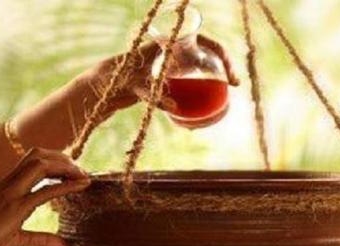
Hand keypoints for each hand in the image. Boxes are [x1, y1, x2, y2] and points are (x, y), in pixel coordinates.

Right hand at [0, 148, 88, 245]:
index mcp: (7, 187)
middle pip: (37, 156)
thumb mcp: (20, 239)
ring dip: (66, 167)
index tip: (74, 171)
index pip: (32, 161)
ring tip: (84, 176)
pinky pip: (44, 191)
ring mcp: (10, 193)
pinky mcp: (14, 207)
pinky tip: (83, 185)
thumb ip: (44, 240)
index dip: (55, 161)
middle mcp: (8, 184)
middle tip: (82, 171)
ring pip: (40, 165)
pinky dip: (67, 185)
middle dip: (63, 158)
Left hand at [80, 37, 240, 116]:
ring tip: (227, 97)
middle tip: (235, 84)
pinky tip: (207, 111)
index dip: (221, 54)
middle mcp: (174, 52)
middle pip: (208, 53)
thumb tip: (175, 110)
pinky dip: (202, 94)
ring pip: (203, 68)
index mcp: (169, 44)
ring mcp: (173, 65)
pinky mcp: (171, 80)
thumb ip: (152, 95)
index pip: (204, 41)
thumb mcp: (134, 86)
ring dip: (217, 79)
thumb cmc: (116, 79)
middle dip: (225, 66)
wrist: (104, 85)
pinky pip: (193, 84)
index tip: (229, 72)